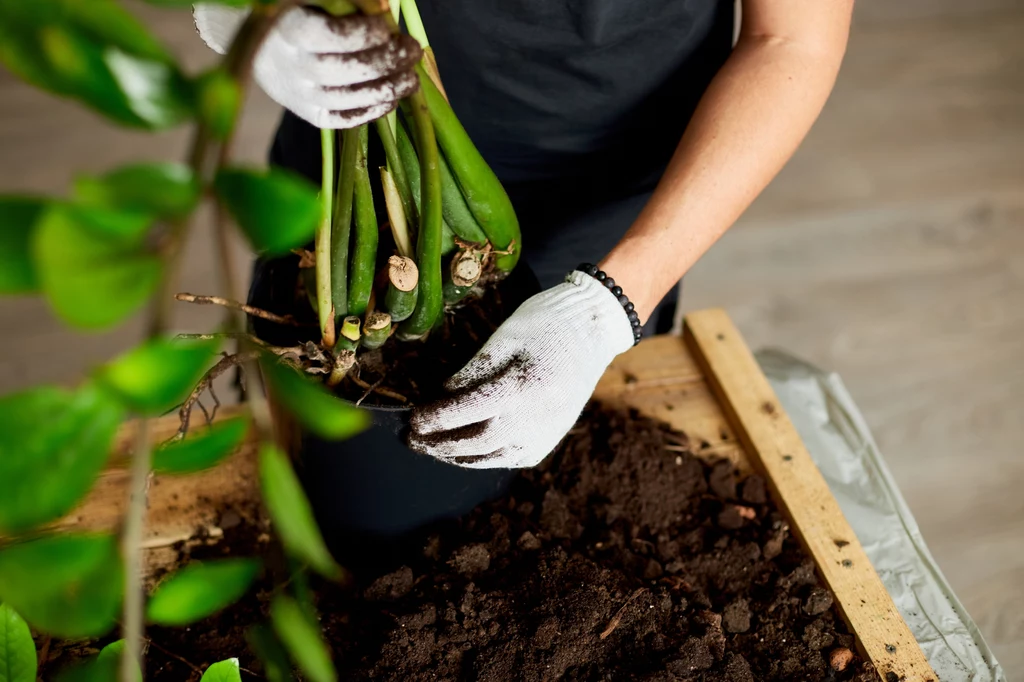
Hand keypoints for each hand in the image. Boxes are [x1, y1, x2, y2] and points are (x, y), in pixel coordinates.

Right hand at [193, 4, 420, 128]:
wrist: (262, 44)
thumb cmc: (298, 12)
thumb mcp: (316, 0)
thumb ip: (348, 1)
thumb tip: (385, 11)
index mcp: (290, 29)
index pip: (332, 36)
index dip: (364, 33)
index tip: (386, 26)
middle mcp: (293, 66)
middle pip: (345, 70)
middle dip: (386, 61)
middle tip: (412, 50)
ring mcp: (299, 94)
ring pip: (349, 98)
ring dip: (388, 90)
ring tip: (411, 79)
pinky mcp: (308, 113)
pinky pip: (343, 119)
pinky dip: (371, 111)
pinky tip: (392, 99)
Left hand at [408, 271, 636, 468]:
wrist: (595, 329)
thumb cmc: (546, 322)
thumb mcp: (504, 336)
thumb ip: (472, 370)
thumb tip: (441, 396)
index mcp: (524, 386)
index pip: (467, 410)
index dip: (436, 417)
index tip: (413, 418)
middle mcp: (537, 417)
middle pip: (476, 442)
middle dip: (439, 443)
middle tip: (412, 439)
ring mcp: (547, 432)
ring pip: (492, 457)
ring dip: (458, 455)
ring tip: (433, 447)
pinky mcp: (552, 438)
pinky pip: (512, 458)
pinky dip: (485, 458)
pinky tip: (466, 450)